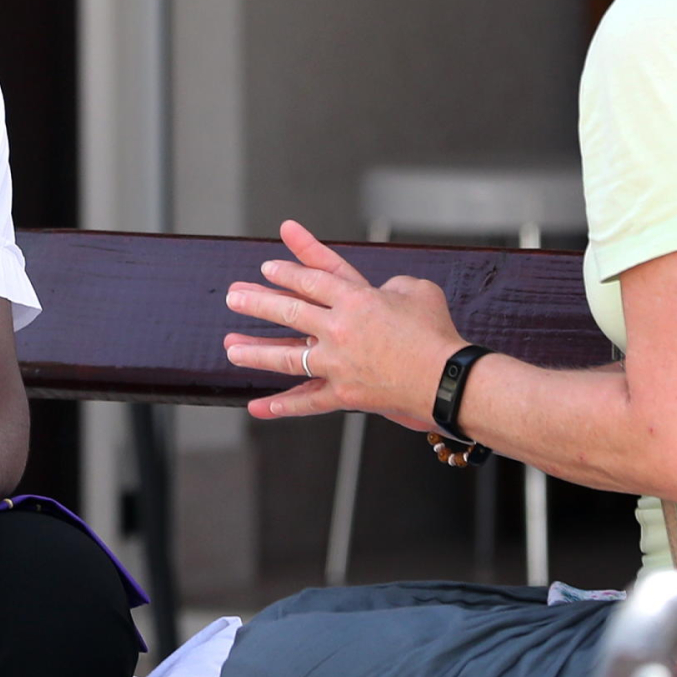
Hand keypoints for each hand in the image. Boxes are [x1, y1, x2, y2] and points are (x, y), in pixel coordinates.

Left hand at [223, 220, 464, 432]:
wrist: (447, 378)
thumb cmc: (437, 331)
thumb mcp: (417, 291)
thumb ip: (392, 285)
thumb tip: (381, 291)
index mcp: (356, 297)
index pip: (311, 279)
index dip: (286, 272)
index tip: (267, 268)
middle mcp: (339, 328)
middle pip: (289, 311)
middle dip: (257, 303)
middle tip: (233, 297)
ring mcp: (338, 363)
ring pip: (287, 356)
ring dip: (255, 351)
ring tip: (230, 348)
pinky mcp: (344, 394)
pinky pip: (307, 401)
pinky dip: (282, 406)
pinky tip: (256, 407)